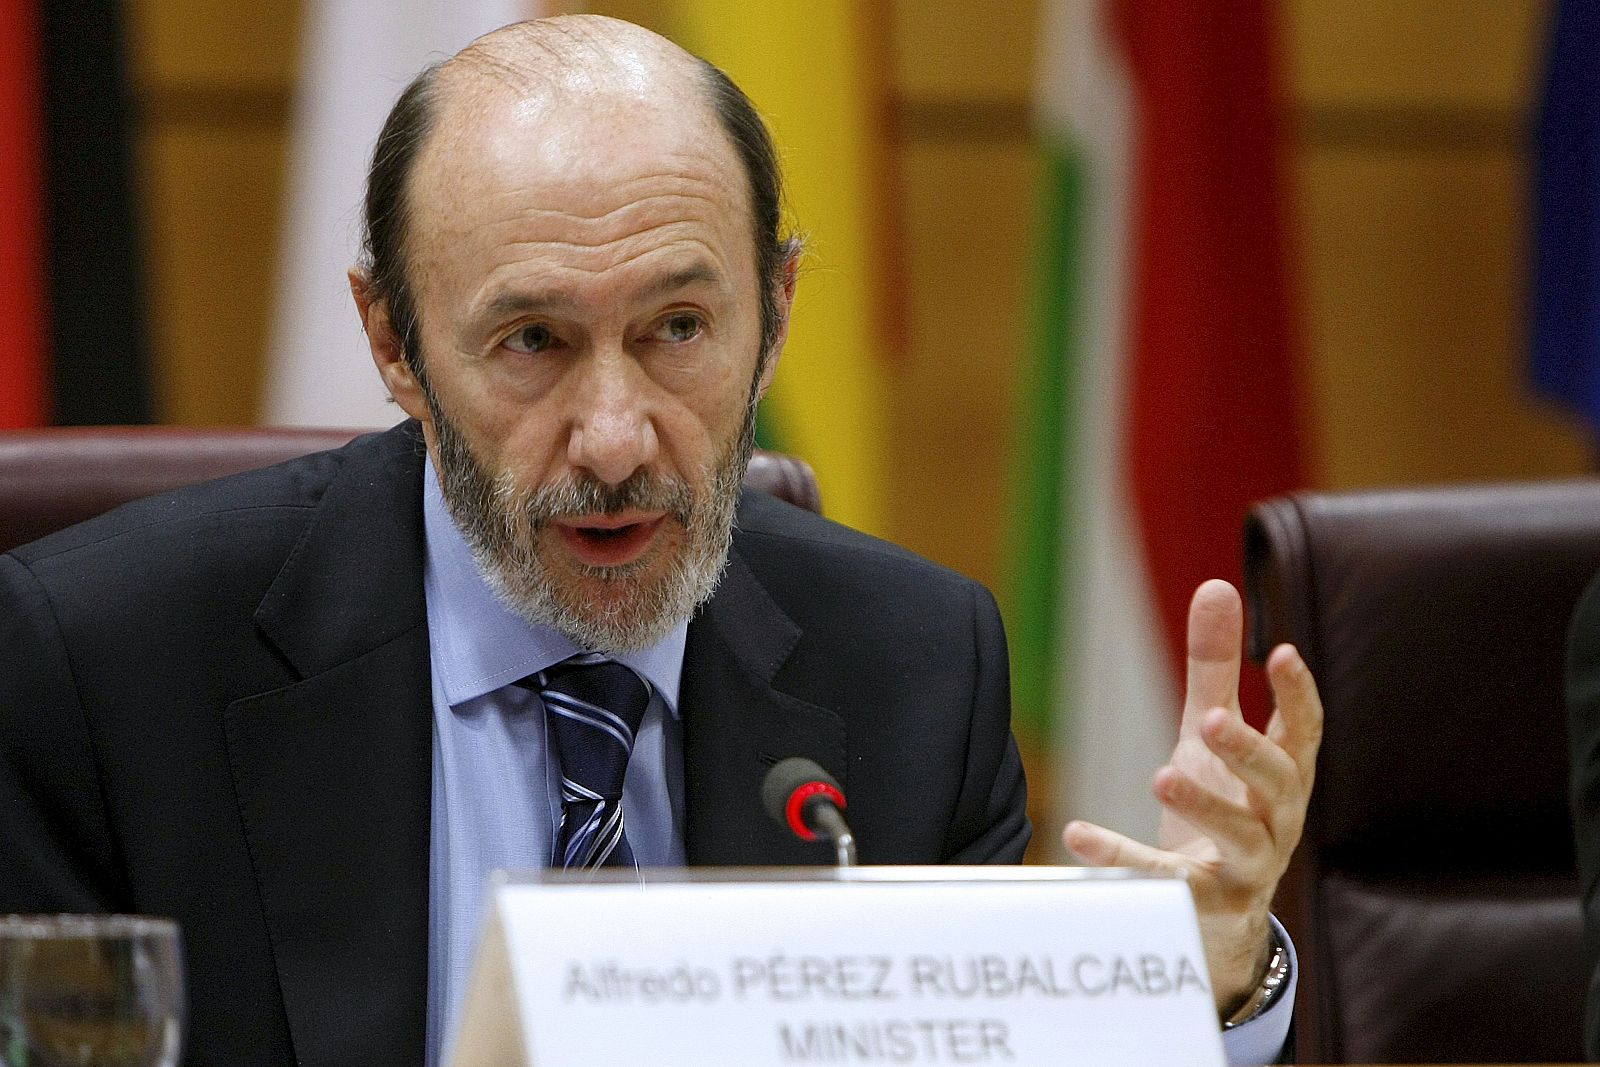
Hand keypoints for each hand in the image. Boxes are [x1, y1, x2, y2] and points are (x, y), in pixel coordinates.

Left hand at [1061, 579, 1321, 1016]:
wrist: (1218, 915)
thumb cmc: (1223, 807)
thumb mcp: (1210, 736)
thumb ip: (1215, 668)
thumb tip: (1217, 586)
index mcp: (1281, 776)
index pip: (1302, 733)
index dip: (1298, 695)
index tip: (1283, 653)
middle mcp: (1276, 820)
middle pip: (1277, 783)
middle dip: (1246, 750)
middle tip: (1210, 719)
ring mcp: (1247, 866)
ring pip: (1239, 836)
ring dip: (1203, 803)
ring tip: (1161, 773)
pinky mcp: (1204, 903)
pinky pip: (1167, 881)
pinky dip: (1123, 859)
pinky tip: (1079, 832)